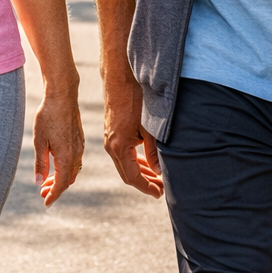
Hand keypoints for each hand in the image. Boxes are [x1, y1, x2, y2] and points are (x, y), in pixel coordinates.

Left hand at [33, 87, 83, 205]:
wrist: (63, 96)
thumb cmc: (48, 116)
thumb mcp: (39, 141)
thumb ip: (40, 163)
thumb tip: (39, 181)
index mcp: (67, 157)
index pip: (62, 184)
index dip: (54, 195)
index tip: (46, 203)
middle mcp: (76, 154)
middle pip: (68, 179)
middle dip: (56, 188)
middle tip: (42, 193)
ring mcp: (80, 147)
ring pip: (72, 170)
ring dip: (61, 178)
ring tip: (47, 181)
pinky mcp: (79, 140)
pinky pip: (75, 161)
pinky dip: (66, 168)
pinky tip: (56, 165)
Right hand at [102, 75, 162, 197]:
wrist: (119, 78)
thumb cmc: (135, 100)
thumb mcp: (149, 128)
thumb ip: (153, 152)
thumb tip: (159, 171)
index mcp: (119, 146)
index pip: (133, 177)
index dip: (146, 187)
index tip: (159, 194)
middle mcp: (111, 146)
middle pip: (127, 174)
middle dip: (145, 183)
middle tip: (161, 189)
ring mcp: (109, 139)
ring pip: (124, 165)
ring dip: (140, 173)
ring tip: (157, 178)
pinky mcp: (111, 133)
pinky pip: (122, 154)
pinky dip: (134, 162)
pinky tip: (146, 162)